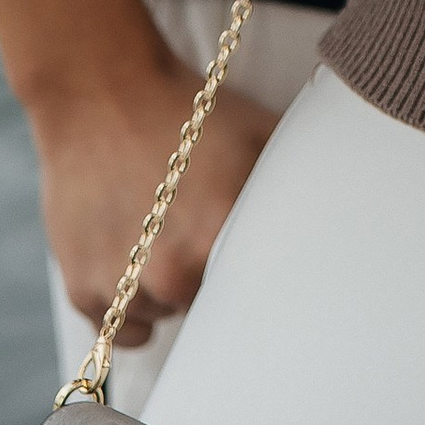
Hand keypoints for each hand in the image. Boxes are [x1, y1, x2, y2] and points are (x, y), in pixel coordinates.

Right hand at [31, 53, 279, 348]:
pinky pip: (119, 332)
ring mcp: (121, 285)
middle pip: (208, 308)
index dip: (253, 279)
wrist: (102, 92)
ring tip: (162, 229)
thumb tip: (342, 219)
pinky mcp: (81, 290)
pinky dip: (128, 308)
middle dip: (209, 277)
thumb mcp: (262, 136)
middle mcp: (170, 272)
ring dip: (164, 290)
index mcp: (220, 237)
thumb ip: (300, 186)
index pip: (254, 300)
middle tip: (201, 228)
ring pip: (162, 316)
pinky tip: (134, 261)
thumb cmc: (188, 112)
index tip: (250, 258)